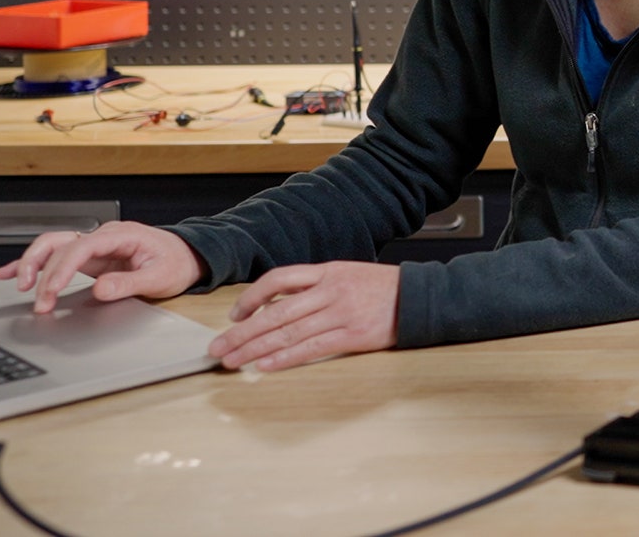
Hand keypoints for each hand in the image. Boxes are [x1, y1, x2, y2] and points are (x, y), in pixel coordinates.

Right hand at [0, 222, 203, 311]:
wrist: (189, 256)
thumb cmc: (178, 263)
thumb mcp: (161, 276)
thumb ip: (130, 283)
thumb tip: (100, 289)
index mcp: (123, 235)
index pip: (83, 246)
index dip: (63, 268)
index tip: (51, 289)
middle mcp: (105, 236)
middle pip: (62, 244)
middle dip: (43, 270)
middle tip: (38, 299)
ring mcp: (96, 245)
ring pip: (54, 245)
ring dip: (32, 263)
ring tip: (18, 284)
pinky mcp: (91, 257)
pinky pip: (58, 255)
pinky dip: (35, 263)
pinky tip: (15, 273)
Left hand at [207, 262, 400, 370]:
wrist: (421, 298)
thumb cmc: (383, 289)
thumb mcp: (347, 275)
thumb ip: (315, 286)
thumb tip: (276, 303)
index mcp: (328, 271)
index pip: (279, 279)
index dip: (251, 297)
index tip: (234, 315)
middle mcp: (331, 290)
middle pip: (276, 312)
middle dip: (242, 332)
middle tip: (218, 348)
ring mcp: (342, 312)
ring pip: (289, 332)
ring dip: (256, 350)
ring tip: (233, 362)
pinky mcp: (353, 335)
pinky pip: (311, 348)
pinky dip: (285, 358)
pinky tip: (265, 366)